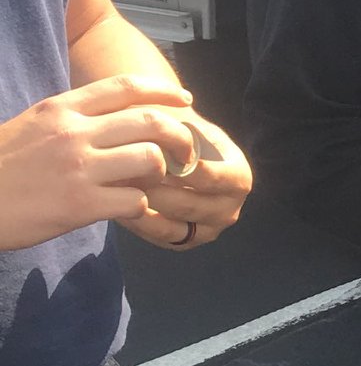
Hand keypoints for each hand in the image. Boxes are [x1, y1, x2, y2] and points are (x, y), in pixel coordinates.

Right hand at [0, 74, 198, 252]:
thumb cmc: (1, 165)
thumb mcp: (34, 125)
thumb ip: (73, 119)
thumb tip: (113, 120)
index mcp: (63, 109)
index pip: (125, 87)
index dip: (163, 91)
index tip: (185, 100)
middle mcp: (74, 133)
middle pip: (150, 122)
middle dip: (180, 136)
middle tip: (187, 152)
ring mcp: (79, 169)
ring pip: (150, 159)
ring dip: (162, 173)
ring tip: (155, 183)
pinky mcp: (80, 205)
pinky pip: (134, 201)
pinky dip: (141, 207)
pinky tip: (131, 208)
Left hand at [116, 111, 252, 251]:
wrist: (176, 154)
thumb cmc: (180, 131)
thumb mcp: (184, 122)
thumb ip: (175, 129)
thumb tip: (157, 136)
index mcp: (238, 177)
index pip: (211, 177)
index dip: (180, 167)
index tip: (151, 153)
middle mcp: (229, 209)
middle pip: (188, 204)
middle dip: (154, 188)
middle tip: (123, 173)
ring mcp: (208, 230)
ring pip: (170, 225)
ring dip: (141, 205)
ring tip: (117, 187)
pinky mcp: (185, 243)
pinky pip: (157, 237)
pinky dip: (136, 221)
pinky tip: (117, 202)